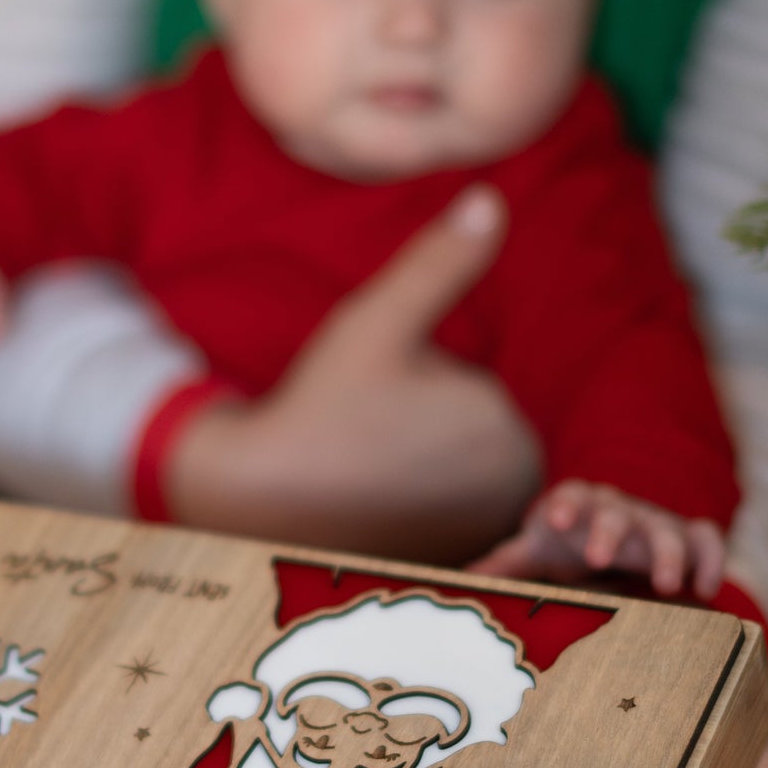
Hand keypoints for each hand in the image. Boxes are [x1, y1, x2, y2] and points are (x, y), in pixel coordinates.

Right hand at [163, 186, 541, 565]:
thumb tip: (490, 199)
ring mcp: (477, 541)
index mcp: (511, 436)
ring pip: (451, 477)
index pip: (478, 390)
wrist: (257, 501)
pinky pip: (432, 518)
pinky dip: (405, 510)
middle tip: (365, 436)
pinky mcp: (441, 568)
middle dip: (426, 428)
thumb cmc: (318, 409)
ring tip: (362, 469)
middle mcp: (508, 501)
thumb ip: (441, 263)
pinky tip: (365, 505)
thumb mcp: (379, 322)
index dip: (423, 385)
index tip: (379, 406)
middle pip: (471, 437)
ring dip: (415, 467)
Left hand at [471, 480, 727, 598]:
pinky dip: (711, 558)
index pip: (571, 494)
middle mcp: (617, 509)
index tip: (556, 520)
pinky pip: (706, 539)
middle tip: (600, 558)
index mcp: (577, 506)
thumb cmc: (565, 543)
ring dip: (669, 554)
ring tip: (668, 585)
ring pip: (668, 528)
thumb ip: (505, 562)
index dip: (566, 504)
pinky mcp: (684, 537)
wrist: (607, 532)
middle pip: (618, 513)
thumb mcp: (535, 551)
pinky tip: (707, 588)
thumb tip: (462, 579)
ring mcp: (653, 522)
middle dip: (610, 532)